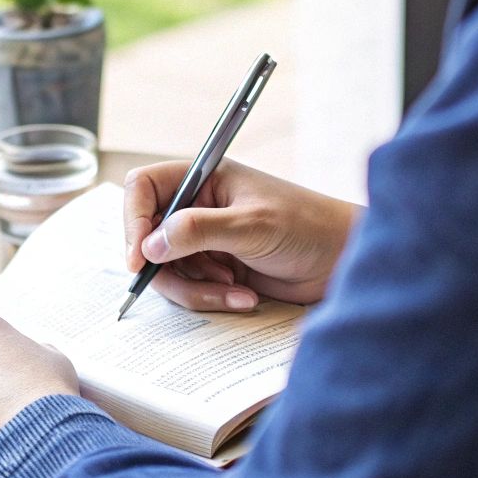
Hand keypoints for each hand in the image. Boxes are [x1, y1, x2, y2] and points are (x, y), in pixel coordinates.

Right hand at [123, 159, 361, 311]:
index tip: (139, 259)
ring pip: (167, 270)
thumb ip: (198, 230)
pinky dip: (211, 298)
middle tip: (203, 283)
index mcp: (203, 178)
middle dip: (169, 268)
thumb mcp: (251, 225)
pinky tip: (244, 296)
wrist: (343, 260)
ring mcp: (205, 240)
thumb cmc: (307, 227)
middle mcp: (198, 206)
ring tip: (235, 289)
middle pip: (147, 237)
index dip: (134, 222)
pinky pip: (191, 289)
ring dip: (196, 289)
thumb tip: (150, 245)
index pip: (143, 189)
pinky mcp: (216, 269)